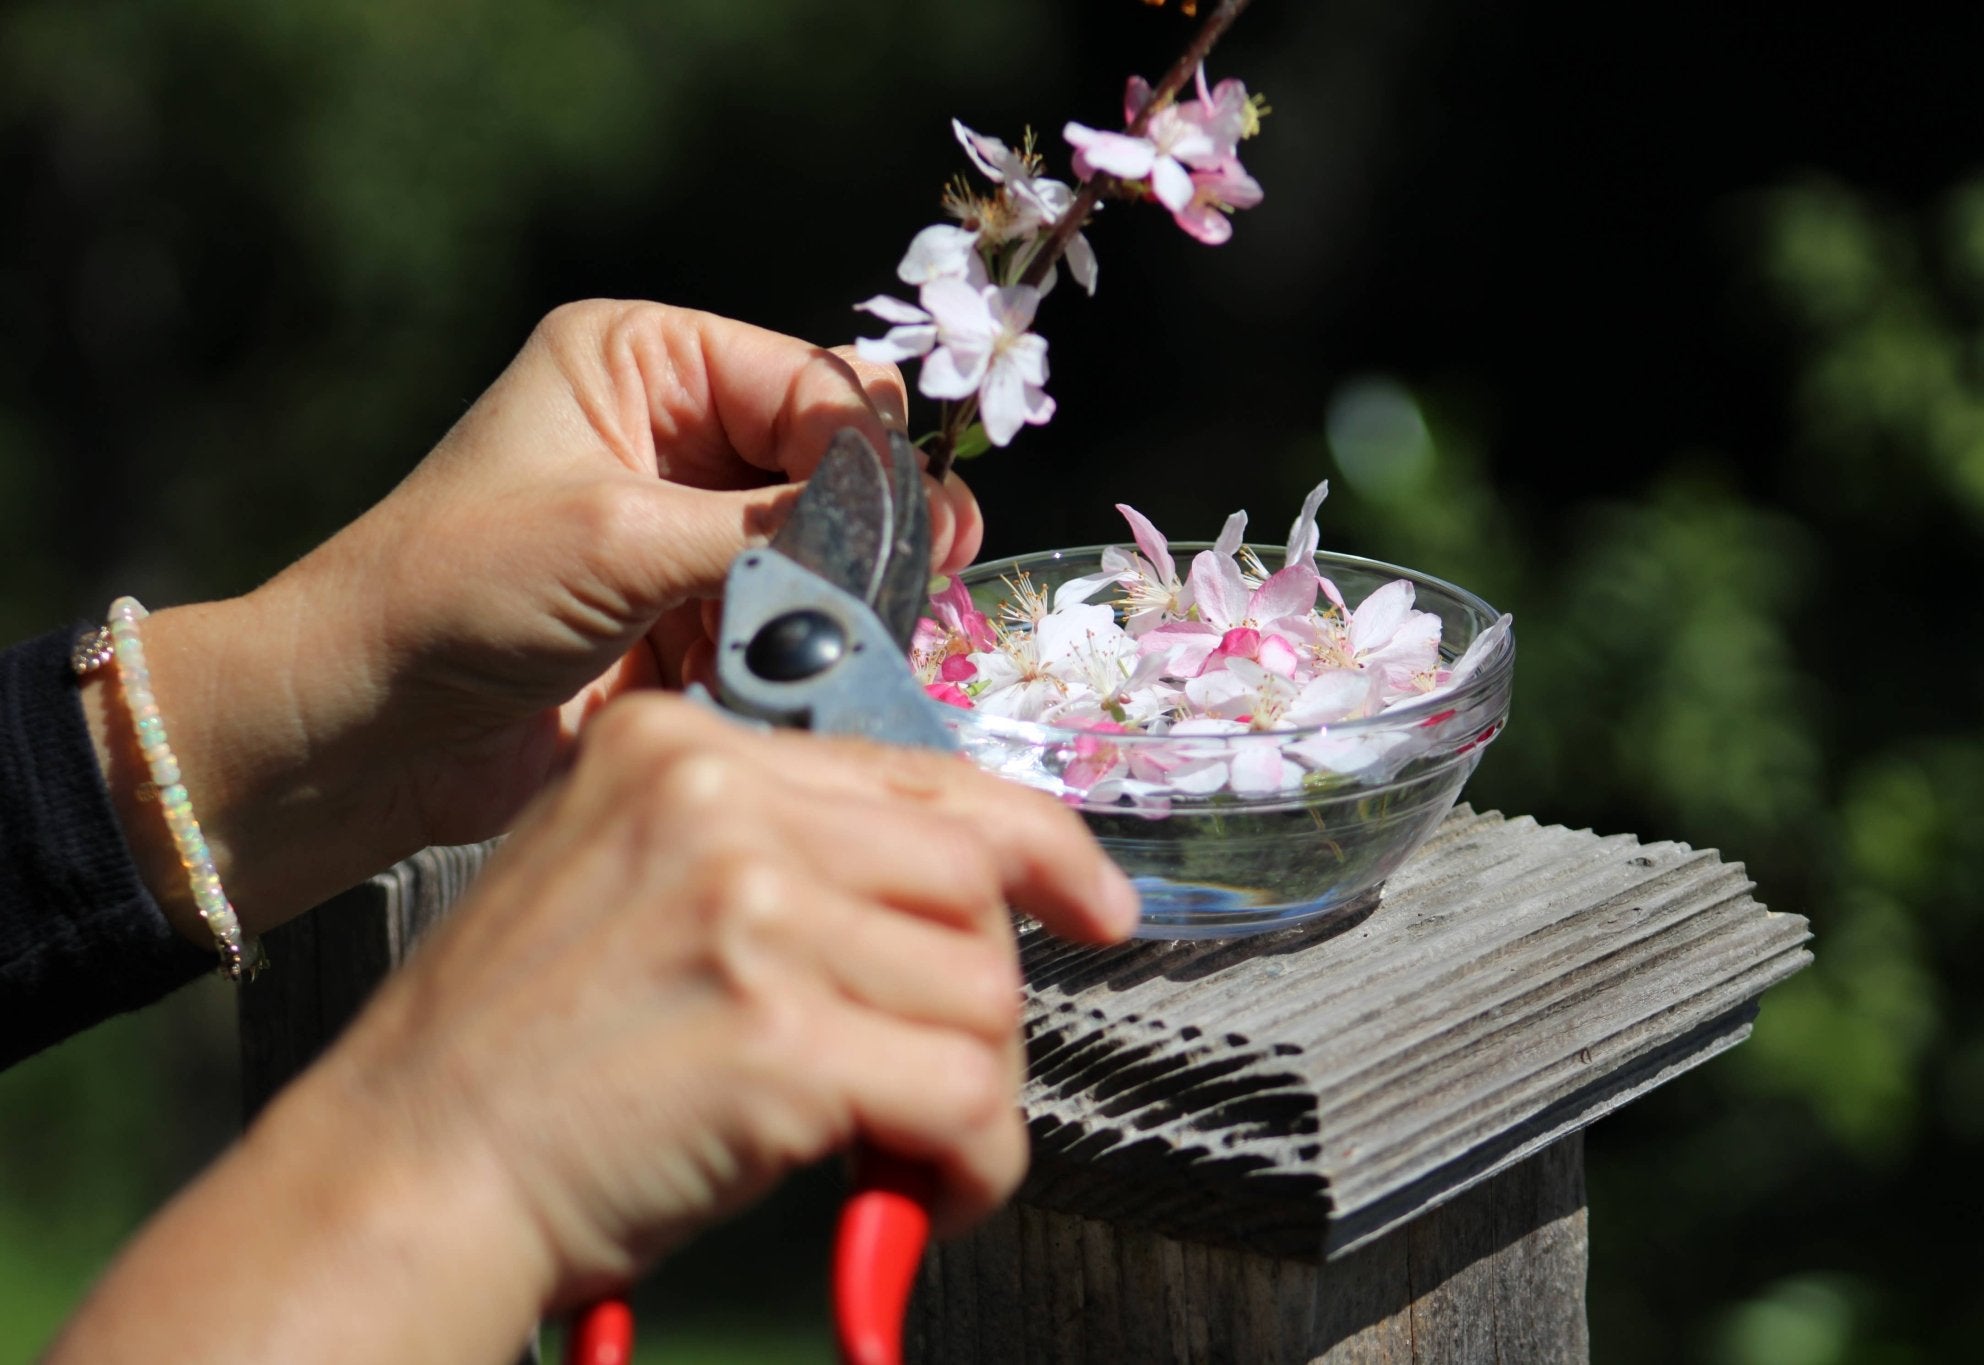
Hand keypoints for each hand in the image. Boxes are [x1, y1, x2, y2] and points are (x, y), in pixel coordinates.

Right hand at [48, 698, 1139, 1362]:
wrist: (402, 1174)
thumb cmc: (515, 1053)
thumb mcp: (621, 879)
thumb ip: (765, 849)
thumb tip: (950, 887)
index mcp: (683, 749)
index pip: (920, 777)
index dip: (1035, 845)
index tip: (1093, 902)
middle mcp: (716, 805)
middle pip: (969, 877)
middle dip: (983, 990)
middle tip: (945, 1074)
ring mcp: (746, 914)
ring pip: (980, 991)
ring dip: (971, 1089)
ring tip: (903, 1146)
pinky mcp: (774, 1039)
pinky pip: (964, 1095)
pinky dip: (970, 1164)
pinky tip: (917, 1192)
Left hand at [90, 301, 984, 934]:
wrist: (365, 728)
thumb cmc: (455, 596)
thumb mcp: (619, 539)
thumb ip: (770, 527)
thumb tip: (911, 525)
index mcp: (644, 360)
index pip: (808, 379)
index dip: (867, 447)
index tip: (918, 522)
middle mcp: (673, 430)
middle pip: (828, 458)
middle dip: (877, 519)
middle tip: (929, 575)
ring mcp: (685, 527)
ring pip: (822, 544)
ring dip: (848, 590)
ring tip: (884, 633)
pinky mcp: (689, 613)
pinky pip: (789, 613)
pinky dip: (811, 643)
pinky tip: (831, 669)